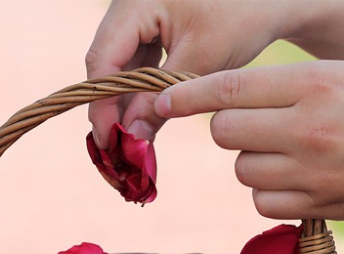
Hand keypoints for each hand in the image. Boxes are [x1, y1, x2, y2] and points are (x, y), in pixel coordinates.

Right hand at [86, 0, 296, 146]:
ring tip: (129, 142)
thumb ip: (160, 101)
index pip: (103, 59)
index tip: (107, 141)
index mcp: (136, 3)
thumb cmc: (242, 18)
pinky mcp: (149, 28)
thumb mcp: (200, 63)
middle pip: (107, 64)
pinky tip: (142, 121)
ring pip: (119, 67)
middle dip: (111, 109)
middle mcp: (128, 6)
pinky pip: (135, 64)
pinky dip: (139, 92)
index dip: (101, 104)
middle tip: (116, 149)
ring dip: (124, 104)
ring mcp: (137, 16)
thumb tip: (132, 141)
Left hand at [153, 61, 343, 233]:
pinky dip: (269, 191)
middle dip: (227, 127)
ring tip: (291, 152)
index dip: (187, 94)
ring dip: (252, 160)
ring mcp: (311, 172)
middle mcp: (307, 128)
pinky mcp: (318, 206)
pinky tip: (298, 181)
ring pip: (240, 168)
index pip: (229, 87)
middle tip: (254, 124)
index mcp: (315, 84)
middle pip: (222, 132)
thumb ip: (288, 87)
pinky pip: (261, 201)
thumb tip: (227, 102)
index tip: (161, 100)